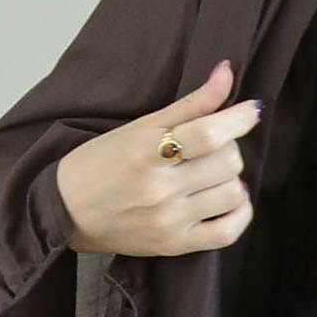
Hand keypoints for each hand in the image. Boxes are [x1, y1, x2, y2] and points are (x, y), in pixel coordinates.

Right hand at [54, 59, 261, 255]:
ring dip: (232, 178)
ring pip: (233, 192)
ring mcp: (168, 220)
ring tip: (213, 173)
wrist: (65, 211)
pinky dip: (240, 212)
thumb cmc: (100, 163)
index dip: (239, 118)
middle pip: (227, 161)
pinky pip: (228, 232)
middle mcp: (158, 188)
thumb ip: (190, 103)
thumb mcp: (139, 127)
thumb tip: (227, 71)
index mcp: (145, 152)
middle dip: (228, 147)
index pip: (209, 133)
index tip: (251, 110)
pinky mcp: (174, 245)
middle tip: (210, 147)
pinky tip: (228, 199)